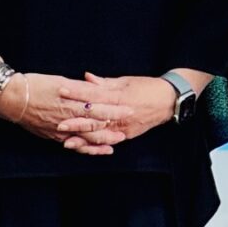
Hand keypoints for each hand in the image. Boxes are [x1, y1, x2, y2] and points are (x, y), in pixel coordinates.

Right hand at [0, 72, 118, 158]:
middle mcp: (68, 117)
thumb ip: (79, 87)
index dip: (115, 109)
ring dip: (103, 140)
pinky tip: (96, 150)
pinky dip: (86, 148)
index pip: (99, 106)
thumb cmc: (35, 85)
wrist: (12, 98)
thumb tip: (95, 88)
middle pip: (96, 124)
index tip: (129, 108)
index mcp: (71, 101)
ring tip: (117, 142)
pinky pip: (74, 145)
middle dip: (114, 126)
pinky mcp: (54, 136)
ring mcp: (61, 129)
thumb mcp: (60, 81)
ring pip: (87, 137)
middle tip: (128, 129)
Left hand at [62, 71, 176, 149]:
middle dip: (76, 121)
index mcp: (119, 96)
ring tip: (66, 141)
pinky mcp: (127, 135)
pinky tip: (85, 149)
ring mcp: (124, 127)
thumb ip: (104, 82)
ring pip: (100, 134)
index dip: (77, 93)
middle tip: (58, 123)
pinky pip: (109, 141)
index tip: (62, 91)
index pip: (94, 95)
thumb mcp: (126, 81)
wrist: (169, 101)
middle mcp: (121, 114)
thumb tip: (86, 77)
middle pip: (95, 118)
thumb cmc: (148, 87)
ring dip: (83, 139)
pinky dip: (96, 146)